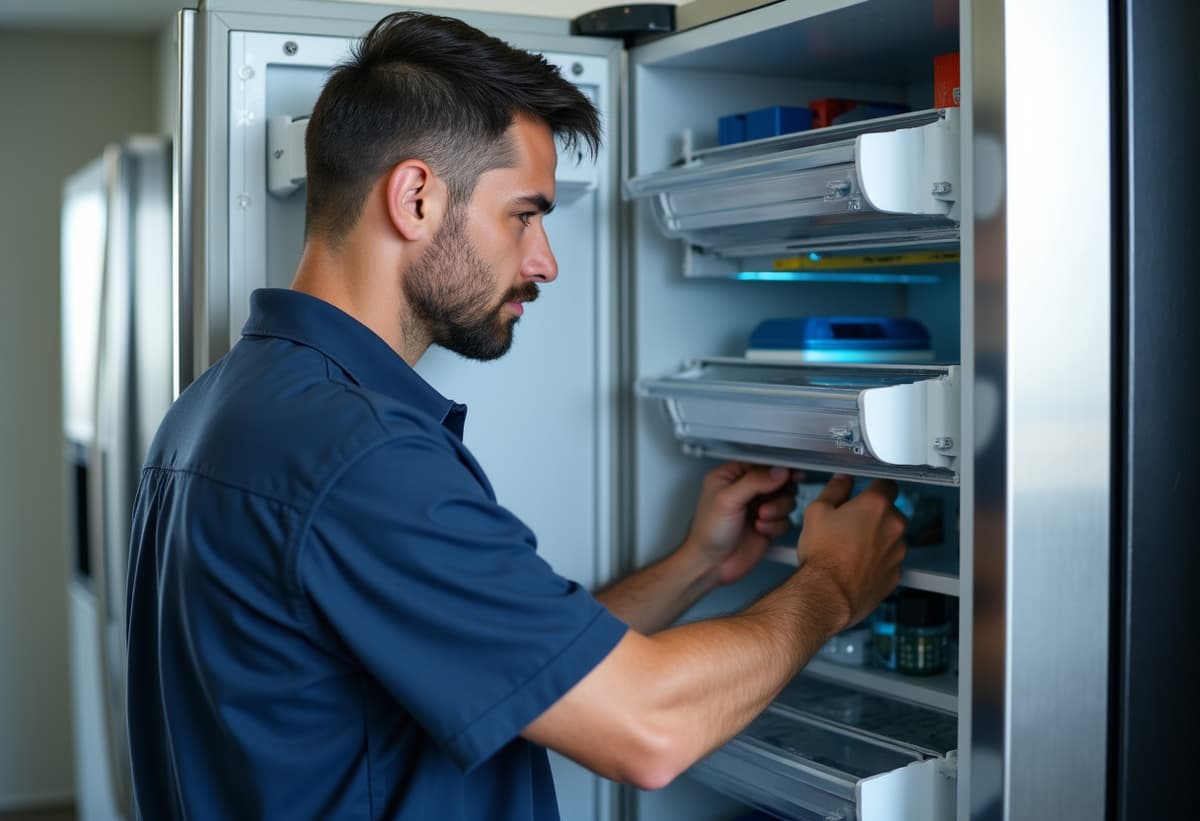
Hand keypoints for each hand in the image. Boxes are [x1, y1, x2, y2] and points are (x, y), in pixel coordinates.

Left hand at [683, 462, 800, 586]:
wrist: (712, 564)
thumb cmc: (708, 531)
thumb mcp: (728, 500)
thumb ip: (755, 481)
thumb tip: (780, 470)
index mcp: (731, 476)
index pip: (761, 462)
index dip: (777, 467)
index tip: (789, 473)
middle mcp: (746, 490)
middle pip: (779, 480)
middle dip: (778, 492)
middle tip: (767, 503)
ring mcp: (759, 507)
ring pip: (786, 499)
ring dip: (777, 509)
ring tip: (761, 518)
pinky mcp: (768, 525)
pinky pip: (786, 519)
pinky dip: (776, 525)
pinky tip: (760, 530)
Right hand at [797, 475, 907, 629]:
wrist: (826, 594)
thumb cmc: (822, 555)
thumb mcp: (816, 512)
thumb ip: (834, 490)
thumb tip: (842, 480)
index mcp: (875, 505)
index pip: (887, 484)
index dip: (875, 486)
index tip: (867, 491)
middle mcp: (893, 526)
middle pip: (890, 512)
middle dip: (874, 516)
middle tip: (850, 524)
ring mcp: (897, 552)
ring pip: (891, 538)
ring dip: (877, 539)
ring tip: (850, 548)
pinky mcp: (895, 574)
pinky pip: (889, 561)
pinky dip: (877, 561)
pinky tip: (856, 565)